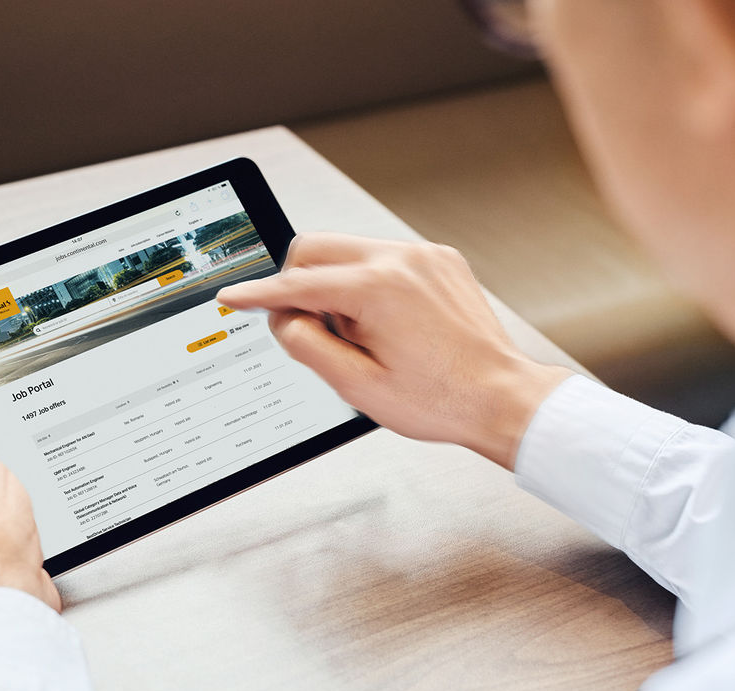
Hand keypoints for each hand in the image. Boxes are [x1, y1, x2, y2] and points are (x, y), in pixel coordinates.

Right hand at [217, 233, 571, 468]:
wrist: (501, 398)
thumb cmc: (440, 399)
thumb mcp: (355, 385)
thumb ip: (306, 344)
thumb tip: (282, 318)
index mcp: (378, 288)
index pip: (297, 284)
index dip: (259, 294)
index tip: (233, 297)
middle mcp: (402, 260)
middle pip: (316, 248)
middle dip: (297, 282)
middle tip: (310, 327)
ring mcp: (423, 256)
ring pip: (348, 249)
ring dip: (334, 285)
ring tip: (359, 333)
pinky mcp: (439, 260)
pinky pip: (382, 258)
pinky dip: (366, 283)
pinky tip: (383, 322)